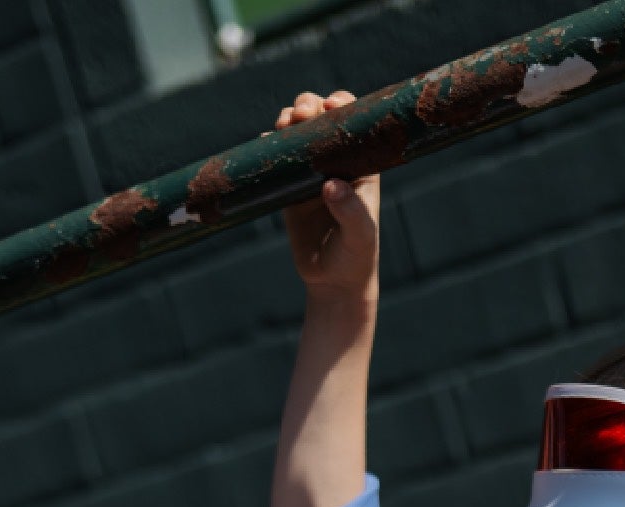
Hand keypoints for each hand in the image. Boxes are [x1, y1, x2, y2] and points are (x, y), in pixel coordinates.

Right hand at [276, 91, 380, 302]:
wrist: (333, 282)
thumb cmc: (355, 256)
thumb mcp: (359, 235)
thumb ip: (350, 211)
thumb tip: (331, 185)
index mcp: (360, 163)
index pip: (351, 122)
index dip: (340, 105)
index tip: (331, 106)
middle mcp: (334, 161)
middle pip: (320, 117)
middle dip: (308, 107)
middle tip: (301, 115)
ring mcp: (309, 172)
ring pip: (296, 132)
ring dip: (287, 120)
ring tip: (282, 125)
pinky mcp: (288, 188)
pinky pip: (276, 159)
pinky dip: (267, 146)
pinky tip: (264, 142)